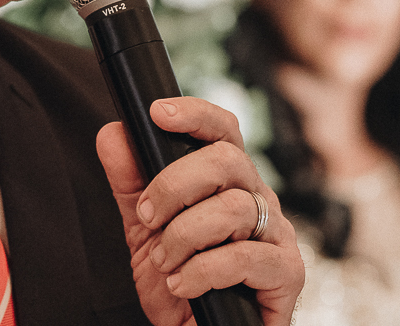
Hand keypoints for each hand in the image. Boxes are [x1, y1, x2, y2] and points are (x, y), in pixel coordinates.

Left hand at [96, 97, 303, 325]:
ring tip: (165, 263)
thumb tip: (113, 134)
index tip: (157, 114)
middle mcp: (257, 198)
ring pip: (232, 208)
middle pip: (227, 159)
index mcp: (228, 181)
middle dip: (174, 185)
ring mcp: (277, 233)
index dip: (195, 114)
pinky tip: (183, 285)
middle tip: (147, 217)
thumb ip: (129, 182)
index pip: (223, 130)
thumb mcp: (143, 229)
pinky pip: (245, 256)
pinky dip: (203, 271)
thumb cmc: (179, 281)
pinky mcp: (286, 272)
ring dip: (183, 236)